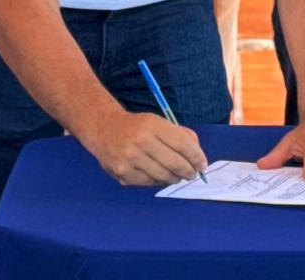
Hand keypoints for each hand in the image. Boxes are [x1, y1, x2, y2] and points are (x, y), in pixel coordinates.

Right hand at [79, 109, 207, 185]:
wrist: (102, 128)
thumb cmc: (136, 126)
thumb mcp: (158, 122)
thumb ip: (181, 135)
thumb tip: (199, 157)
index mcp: (152, 125)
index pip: (183, 144)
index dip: (197, 156)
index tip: (202, 164)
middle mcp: (140, 141)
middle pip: (176, 163)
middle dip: (189, 171)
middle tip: (192, 173)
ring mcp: (130, 158)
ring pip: (164, 176)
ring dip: (174, 177)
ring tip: (176, 174)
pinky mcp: (122, 172)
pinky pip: (149, 182)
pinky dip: (157, 180)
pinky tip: (157, 173)